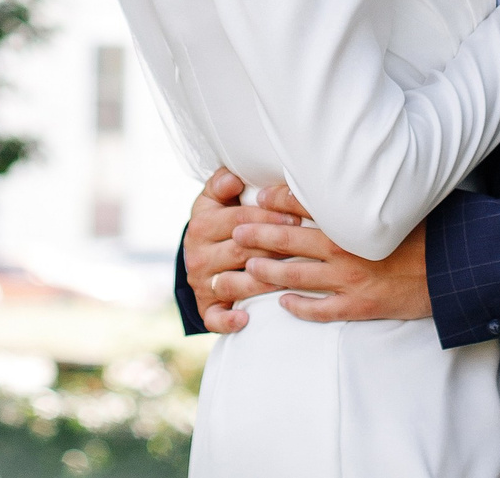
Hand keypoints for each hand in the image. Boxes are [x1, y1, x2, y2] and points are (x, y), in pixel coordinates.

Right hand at [183, 168, 300, 334]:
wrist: (202, 256)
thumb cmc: (220, 221)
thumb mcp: (216, 200)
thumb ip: (223, 185)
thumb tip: (233, 177)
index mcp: (201, 225)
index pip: (238, 220)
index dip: (268, 218)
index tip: (296, 219)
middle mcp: (197, 255)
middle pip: (240, 251)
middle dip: (272, 249)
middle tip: (301, 248)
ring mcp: (202, 283)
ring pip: (231, 284)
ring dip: (259, 282)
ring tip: (285, 279)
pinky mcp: (206, 308)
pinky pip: (214, 318)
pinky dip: (228, 321)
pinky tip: (246, 319)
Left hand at [217, 185, 432, 322]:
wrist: (457, 269)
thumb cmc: (436, 228)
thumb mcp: (409, 198)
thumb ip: (380, 187)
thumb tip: (363, 165)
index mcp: (354, 217)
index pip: (306, 202)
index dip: (277, 199)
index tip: (259, 197)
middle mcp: (345, 247)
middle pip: (289, 238)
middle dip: (258, 234)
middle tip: (235, 231)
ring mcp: (350, 280)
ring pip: (295, 275)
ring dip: (266, 272)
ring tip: (244, 269)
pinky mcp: (359, 306)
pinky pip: (320, 310)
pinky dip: (299, 307)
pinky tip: (283, 304)